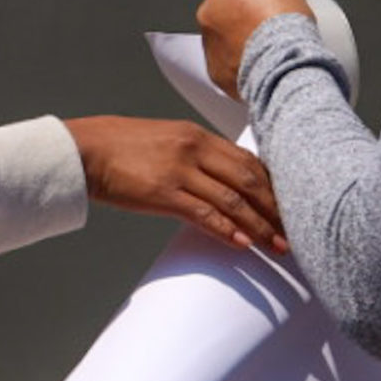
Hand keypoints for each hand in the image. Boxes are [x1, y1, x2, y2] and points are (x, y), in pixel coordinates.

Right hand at [62, 116, 287, 253]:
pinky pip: (204, 214)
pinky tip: (242, 244)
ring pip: (232, 200)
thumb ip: (195, 156)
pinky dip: (227, 230)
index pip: (247, 160)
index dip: (274, 184)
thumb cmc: (121, 147)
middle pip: (249, 179)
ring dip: (259, 225)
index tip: (292, 204)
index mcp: (197, 135)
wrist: (84, 150)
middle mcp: (195, 148)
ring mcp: (180, 170)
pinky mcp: (163, 192)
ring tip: (277, 245)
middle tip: (296, 229)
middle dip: (275, 207)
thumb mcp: (165, 141)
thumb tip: (221, 179)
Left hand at [198, 0, 314, 98]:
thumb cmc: (285, 26)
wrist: (281, 63)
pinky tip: (258, 63)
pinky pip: (225, 61)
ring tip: (265, 47)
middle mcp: (209, 10)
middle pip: (227, 8)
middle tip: (267, 24)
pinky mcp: (213, 67)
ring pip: (223, 36)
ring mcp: (208, 40)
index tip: (272, 2)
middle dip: (244, 15)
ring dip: (238, 39)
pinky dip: (237, 62)